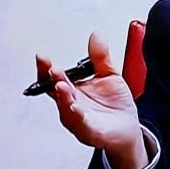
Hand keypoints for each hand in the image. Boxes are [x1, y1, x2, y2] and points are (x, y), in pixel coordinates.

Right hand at [36, 33, 147, 168]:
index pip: (53, 78)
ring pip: (66, 110)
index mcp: (72, 91)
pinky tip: (76, 108)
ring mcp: (79, 120)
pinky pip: (82, 125)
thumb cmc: (114, 104)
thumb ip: (100, 57)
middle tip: (53, 69)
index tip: (42, 56)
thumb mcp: (109, 75)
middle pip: (56, 93)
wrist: (127, 128)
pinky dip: (78, 117)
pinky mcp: (91, 132)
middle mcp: (71, 105)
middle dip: (52, 80)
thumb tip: (96, 36)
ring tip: (62, 86)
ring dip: (63, 98)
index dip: (45, 68)